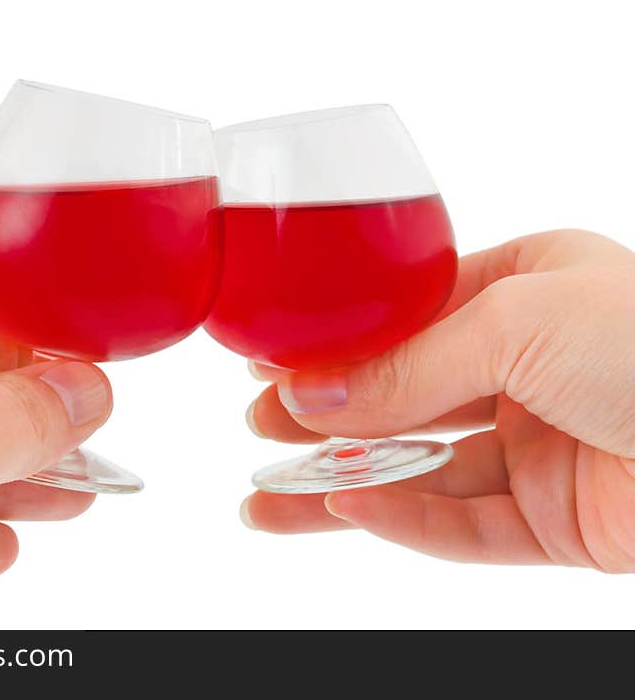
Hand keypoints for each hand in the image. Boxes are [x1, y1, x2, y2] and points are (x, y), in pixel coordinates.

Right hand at [240, 229, 634, 572]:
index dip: (336, 347)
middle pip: (403, 400)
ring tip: (267, 500)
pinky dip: (403, 520)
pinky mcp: (556, 521)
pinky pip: (463, 524)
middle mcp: (529, 367)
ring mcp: (540, 446)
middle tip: (259, 432)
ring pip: (421, 471)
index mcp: (525, 291)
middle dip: (326, 420)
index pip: (405, 322)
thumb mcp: (519, 321)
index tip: (270, 366)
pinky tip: (347, 513)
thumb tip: (312, 394)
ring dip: (344, 487)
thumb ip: (409, 365)